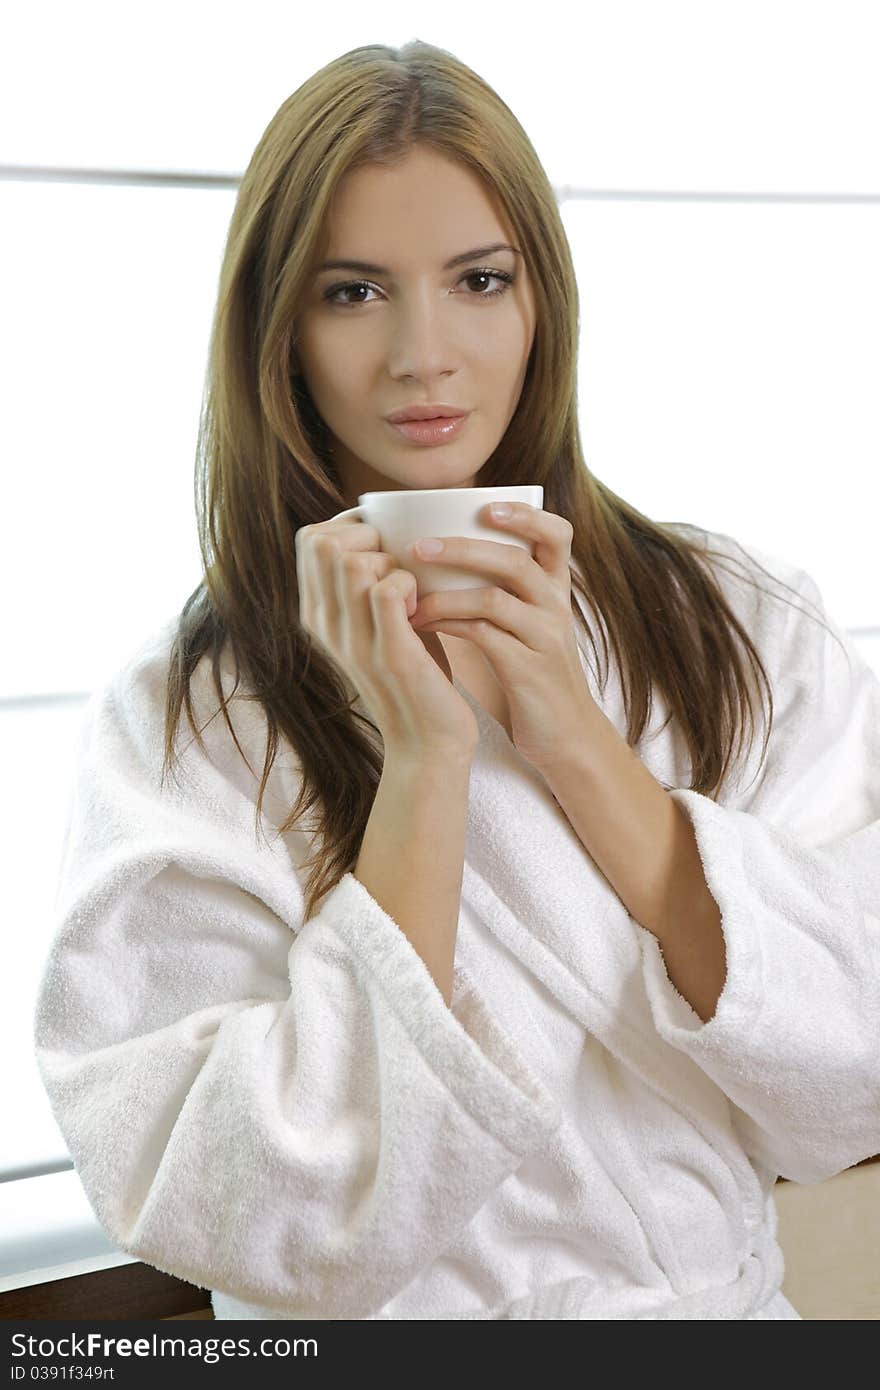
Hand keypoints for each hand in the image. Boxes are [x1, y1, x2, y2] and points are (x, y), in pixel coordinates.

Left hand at [407, 501, 596, 769]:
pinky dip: (447, 626)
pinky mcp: (527, 669)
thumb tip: (441, 552)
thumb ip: (499, 589)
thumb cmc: (531, 672)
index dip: (526, 515)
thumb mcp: (526, 623)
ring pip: (495, 597)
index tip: (486, 507)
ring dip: (445, 593)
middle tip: (419, 546)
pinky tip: (420, 624)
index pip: (557, 534)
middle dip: (463, 548)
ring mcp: (544, 637)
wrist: (563, 734)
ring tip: (408, 593)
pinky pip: (483, 636)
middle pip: (515, 560)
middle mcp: (555, 606)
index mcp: (555, 589)